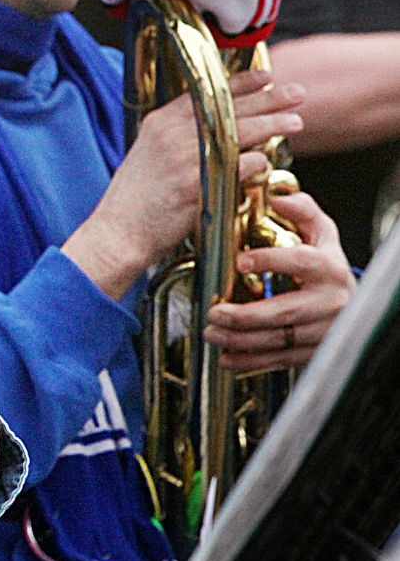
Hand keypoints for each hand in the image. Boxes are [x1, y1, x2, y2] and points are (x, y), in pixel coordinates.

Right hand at [65, 70, 303, 299]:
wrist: (119, 232)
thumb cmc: (136, 200)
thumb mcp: (148, 154)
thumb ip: (178, 137)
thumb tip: (219, 128)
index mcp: (159, 122)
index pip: (207, 92)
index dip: (240, 82)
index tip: (266, 76)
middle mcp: (172, 133)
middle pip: (231, 107)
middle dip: (268, 98)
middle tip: (297, 92)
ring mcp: (185, 156)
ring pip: (242, 131)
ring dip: (273, 124)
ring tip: (296, 121)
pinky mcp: (199, 182)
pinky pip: (242, 165)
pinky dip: (258, 164)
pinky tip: (267, 164)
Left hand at [204, 190, 353, 372]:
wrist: (349, 300)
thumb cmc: (325, 263)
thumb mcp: (320, 232)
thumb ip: (302, 211)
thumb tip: (280, 199)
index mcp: (328, 269)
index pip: (301, 262)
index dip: (270, 261)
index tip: (240, 261)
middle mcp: (329, 302)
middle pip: (285, 312)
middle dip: (246, 315)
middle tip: (215, 312)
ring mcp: (323, 330)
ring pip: (279, 340)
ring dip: (240, 340)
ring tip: (211, 332)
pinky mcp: (314, 352)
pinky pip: (280, 360)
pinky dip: (250, 362)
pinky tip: (225, 357)